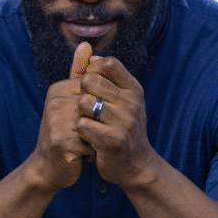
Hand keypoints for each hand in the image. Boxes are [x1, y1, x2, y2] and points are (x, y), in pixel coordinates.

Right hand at [32, 43, 95, 189]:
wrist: (47, 168)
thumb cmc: (63, 133)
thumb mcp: (69, 102)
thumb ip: (79, 73)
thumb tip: (86, 44)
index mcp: (58, 89)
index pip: (95, 92)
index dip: (97, 110)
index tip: (85, 121)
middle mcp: (55, 102)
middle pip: (97, 109)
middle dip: (98, 125)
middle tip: (85, 134)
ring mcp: (56, 122)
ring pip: (97, 126)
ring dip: (96, 138)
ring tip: (83, 144)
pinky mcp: (61, 142)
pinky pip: (92, 143)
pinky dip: (91, 152)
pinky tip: (80, 155)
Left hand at [76, 56, 161, 187]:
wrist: (136, 165)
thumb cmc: (124, 128)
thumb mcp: (123, 100)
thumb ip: (106, 77)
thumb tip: (88, 53)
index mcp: (134, 90)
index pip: (109, 63)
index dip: (93, 69)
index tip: (90, 84)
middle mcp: (131, 103)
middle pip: (91, 81)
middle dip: (82, 92)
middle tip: (88, 108)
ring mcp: (123, 122)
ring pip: (84, 102)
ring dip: (80, 113)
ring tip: (89, 122)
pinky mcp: (112, 141)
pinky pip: (82, 125)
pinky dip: (80, 131)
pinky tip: (88, 137)